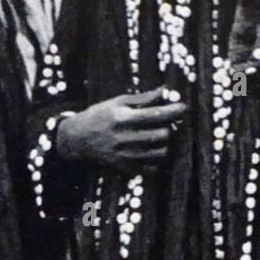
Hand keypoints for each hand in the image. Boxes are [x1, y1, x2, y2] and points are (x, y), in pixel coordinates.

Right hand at [56, 87, 186, 175]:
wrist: (77, 139)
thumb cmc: (99, 116)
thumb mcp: (117, 102)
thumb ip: (143, 98)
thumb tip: (165, 90)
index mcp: (122, 118)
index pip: (155, 115)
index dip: (173, 110)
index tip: (183, 106)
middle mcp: (125, 138)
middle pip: (162, 135)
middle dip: (168, 127)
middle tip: (166, 123)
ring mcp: (125, 155)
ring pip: (161, 152)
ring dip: (164, 143)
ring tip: (158, 137)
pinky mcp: (125, 168)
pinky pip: (152, 168)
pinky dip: (156, 160)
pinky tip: (150, 150)